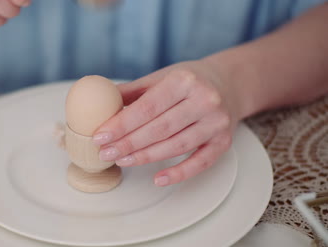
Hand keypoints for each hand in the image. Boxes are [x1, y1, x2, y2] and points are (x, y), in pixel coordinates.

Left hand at [93, 61, 241, 185]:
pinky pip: (200, 162)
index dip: (121, 124)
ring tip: (122, 160)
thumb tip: (99, 104)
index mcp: (184, 81)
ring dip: (145, 157)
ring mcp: (216, 123)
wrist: (229, 84)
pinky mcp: (223, 141)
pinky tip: (158, 179)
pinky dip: (179, 173)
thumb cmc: (189, 81)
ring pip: (176, 146)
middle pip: (159, 129)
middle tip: (105, 152)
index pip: (147, 108)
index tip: (100, 136)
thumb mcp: (161, 77)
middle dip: (128, 144)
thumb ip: (132, 91)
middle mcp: (204, 100)